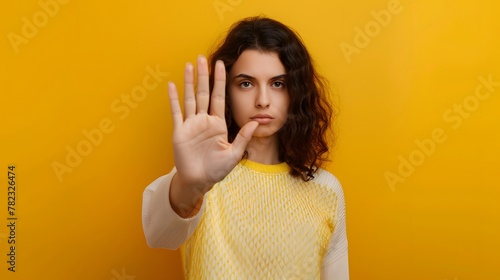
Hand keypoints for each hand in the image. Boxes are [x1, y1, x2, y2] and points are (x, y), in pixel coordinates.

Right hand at [168, 55, 257, 196]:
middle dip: (203, 75)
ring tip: (188, 65)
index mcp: (217, 123)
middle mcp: (204, 120)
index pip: (219, 97)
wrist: (199, 181)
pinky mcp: (180, 132)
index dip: (220, 81)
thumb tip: (256, 122)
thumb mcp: (234, 154)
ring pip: (190, 98)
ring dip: (188, 82)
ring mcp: (191, 124)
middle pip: (203, 93)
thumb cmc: (217, 169)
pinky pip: (176, 112)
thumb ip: (243, 137)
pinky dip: (173, 99)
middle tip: (202, 57)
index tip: (221, 65)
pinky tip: (172, 85)